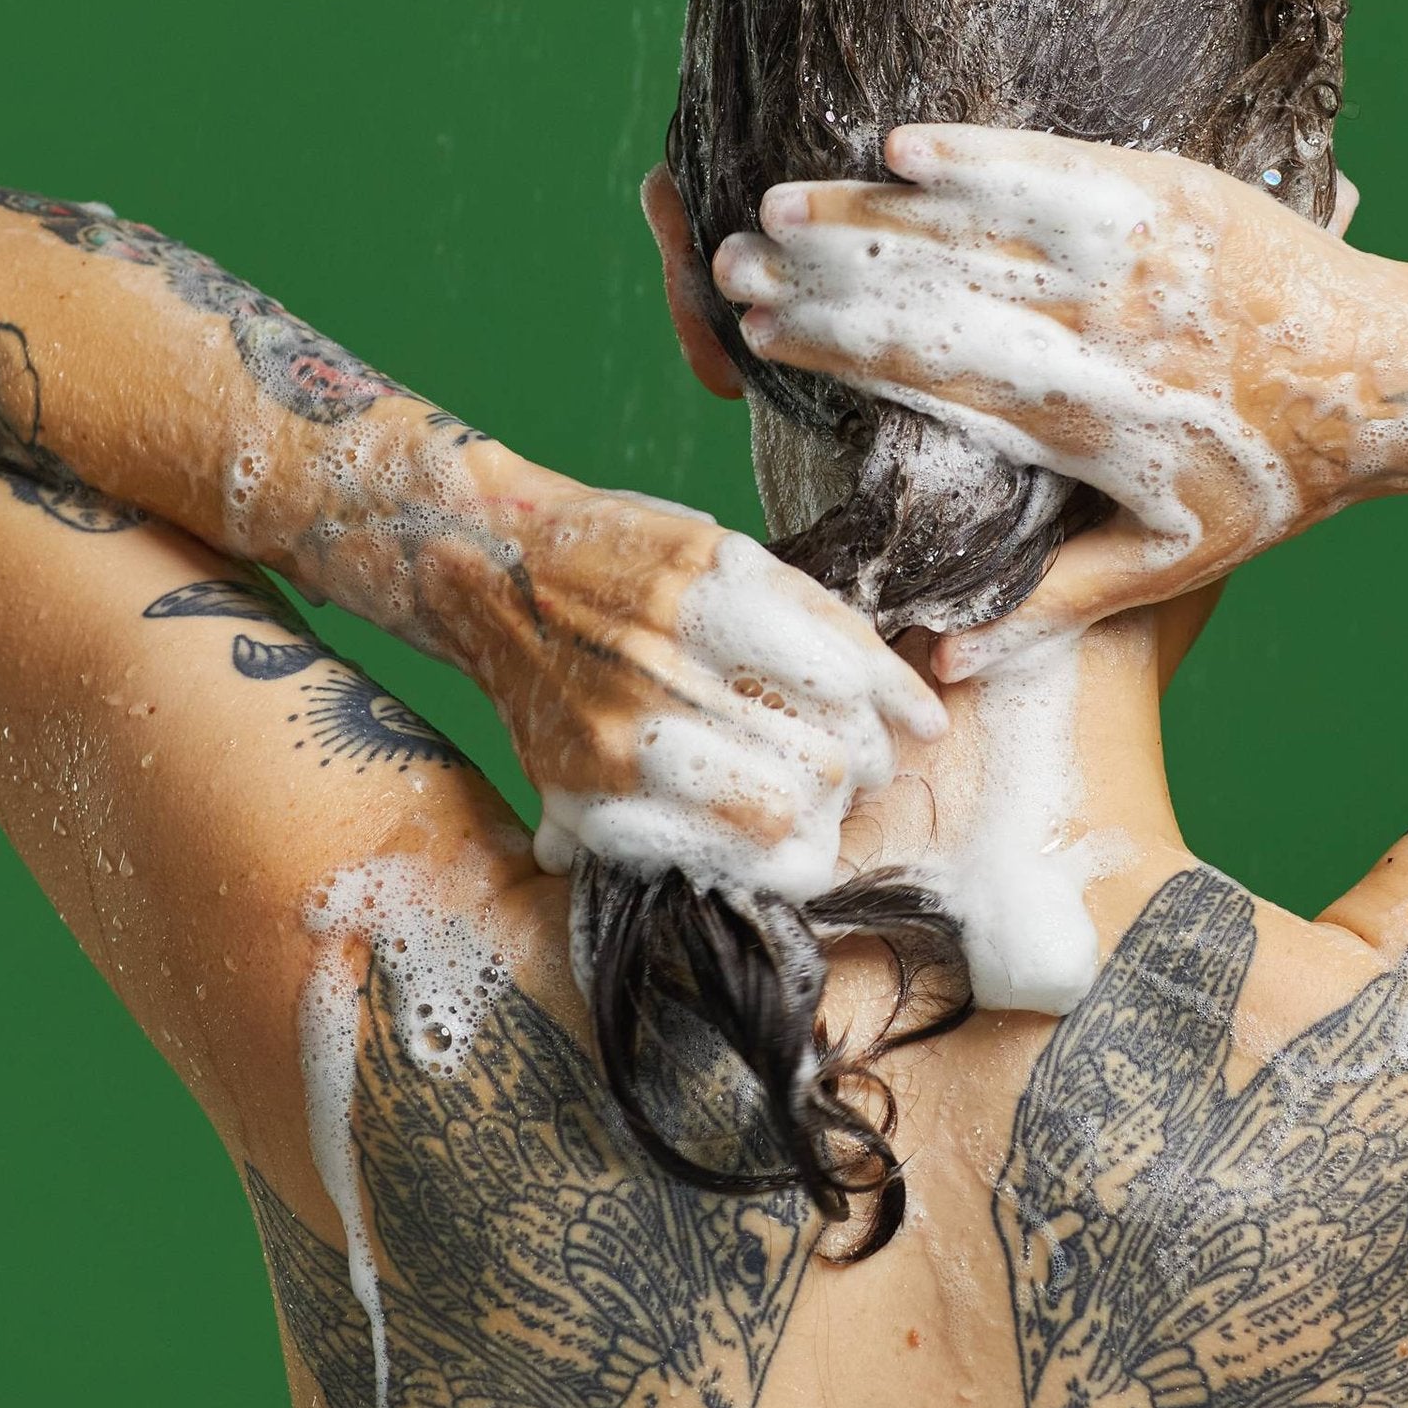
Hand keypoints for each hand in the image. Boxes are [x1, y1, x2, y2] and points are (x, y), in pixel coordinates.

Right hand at [400, 469, 945, 898]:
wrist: (488, 574)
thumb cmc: (623, 555)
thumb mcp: (721, 551)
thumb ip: (817, 621)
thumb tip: (919, 714)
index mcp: (704, 588)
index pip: (844, 683)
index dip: (889, 713)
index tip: (902, 724)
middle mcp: (658, 665)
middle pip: (821, 759)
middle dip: (862, 770)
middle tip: (863, 768)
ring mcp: (617, 739)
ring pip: (776, 816)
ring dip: (817, 817)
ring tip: (820, 802)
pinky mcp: (587, 795)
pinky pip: (709, 855)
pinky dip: (760, 856)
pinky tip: (773, 839)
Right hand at [713, 125, 1407, 675]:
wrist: (1398, 376)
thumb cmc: (1276, 481)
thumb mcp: (1168, 567)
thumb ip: (1046, 608)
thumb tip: (933, 672)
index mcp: (1085, 415)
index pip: (928, 375)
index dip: (833, 351)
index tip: (752, 337)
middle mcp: (1100, 327)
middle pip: (930, 290)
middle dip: (820, 273)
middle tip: (729, 260)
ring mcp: (1135, 250)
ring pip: (978, 221)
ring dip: (870, 209)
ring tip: (781, 201)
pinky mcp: (1170, 189)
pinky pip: (1055, 162)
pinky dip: (978, 152)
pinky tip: (903, 144)